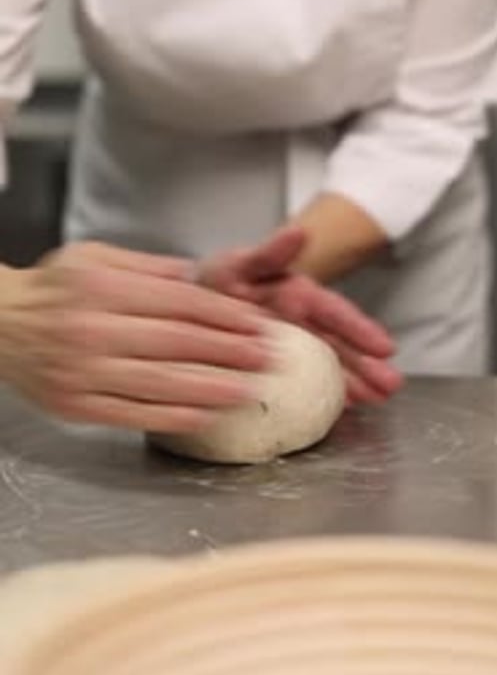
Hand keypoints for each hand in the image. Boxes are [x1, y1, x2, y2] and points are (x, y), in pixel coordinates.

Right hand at [0, 242, 269, 432]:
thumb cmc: (50, 288)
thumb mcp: (92, 257)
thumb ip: (147, 266)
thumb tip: (197, 275)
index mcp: (102, 287)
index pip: (179, 302)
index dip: (225, 315)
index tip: (258, 324)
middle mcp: (93, 329)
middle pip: (177, 343)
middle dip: (230, 352)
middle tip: (268, 358)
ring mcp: (83, 371)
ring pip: (161, 384)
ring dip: (212, 389)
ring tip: (250, 391)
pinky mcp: (76, 405)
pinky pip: (135, 414)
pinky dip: (174, 417)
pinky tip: (206, 415)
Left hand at [199, 228, 402, 406]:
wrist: (189, 301)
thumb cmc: (218, 279)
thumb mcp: (241, 263)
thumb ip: (269, 253)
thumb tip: (298, 233)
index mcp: (296, 296)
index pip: (334, 313)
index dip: (360, 330)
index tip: (386, 347)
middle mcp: (300, 323)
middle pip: (338, 346)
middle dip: (366, 365)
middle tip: (392, 385)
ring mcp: (290, 348)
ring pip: (327, 367)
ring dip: (354, 383)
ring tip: (380, 399)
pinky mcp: (274, 369)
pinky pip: (304, 384)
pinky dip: (325, 395)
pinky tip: (345, 408)